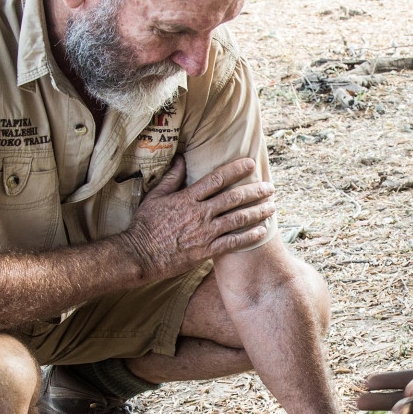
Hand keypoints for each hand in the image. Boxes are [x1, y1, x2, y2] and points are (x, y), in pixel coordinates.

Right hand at [120, 156, 277, 279]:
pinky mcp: (206, 251)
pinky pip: (233, 242)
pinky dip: (250, 236)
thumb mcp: (155, 197)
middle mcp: (199, 214)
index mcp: (187, 198)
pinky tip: (262, 231)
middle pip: (233, 198)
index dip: (235, 170)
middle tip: (270, 187)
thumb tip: (180, 158)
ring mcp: (204, 233)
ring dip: (258, 212)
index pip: (216, 179)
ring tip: (272, 207)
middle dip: (255, 191)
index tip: (250, 164)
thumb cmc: (145, 225)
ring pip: (238, 219)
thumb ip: (172, 178)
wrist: (140, 255)